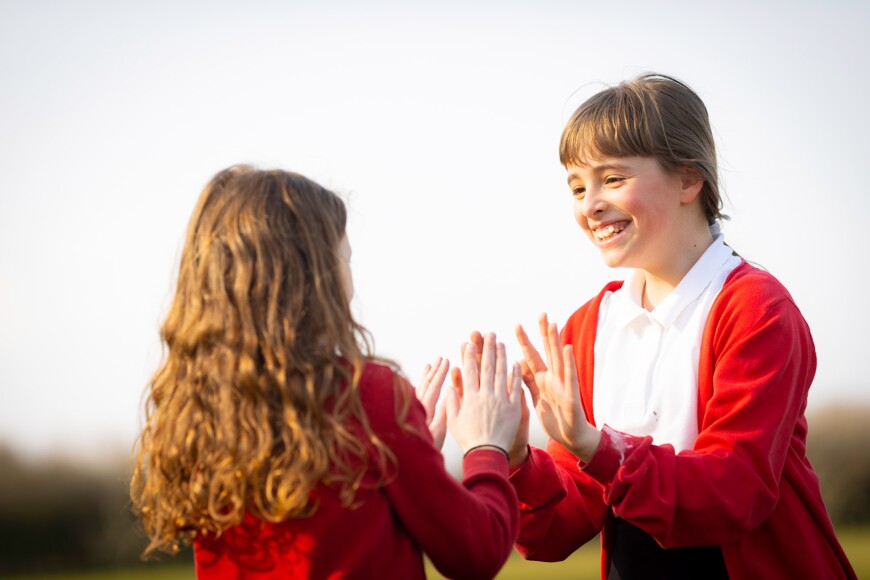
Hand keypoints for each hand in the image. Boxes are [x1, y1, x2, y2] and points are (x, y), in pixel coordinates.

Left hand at [415, 356, 449, 449]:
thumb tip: (447, 395)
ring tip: (430, 364)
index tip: (447, 361)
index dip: (441, 373)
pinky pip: (413, 394)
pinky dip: (418, 385)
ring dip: (425, 376)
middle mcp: (414, 407)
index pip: (433, 387)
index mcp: (423, 411)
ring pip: (418, 387)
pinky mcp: (406, 414)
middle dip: (434, 370)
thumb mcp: (437, 434)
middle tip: (440, 358)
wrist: (404, 461)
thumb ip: (442, 414)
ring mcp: (408, 410)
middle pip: (425, 384)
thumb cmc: (424, 450)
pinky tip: (419, 383)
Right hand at [446, 333, 522, 453]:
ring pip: (502, 373)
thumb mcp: (453, 421)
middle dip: (487, 348)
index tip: (469, 343)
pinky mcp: (513, 408)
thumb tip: (451, 386)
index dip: (469, 355)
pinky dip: (516, 374)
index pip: (469, 371)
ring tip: (502, 342)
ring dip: (502, 356)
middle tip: (489, 334)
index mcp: (470, 398)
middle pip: (487, 367)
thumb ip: (452, 402)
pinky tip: (517, 362)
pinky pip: (515, 388)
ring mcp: (500, 401)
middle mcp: (485, 396)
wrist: (487, 454)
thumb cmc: (468, 439)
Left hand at [516, 313, 599, 461]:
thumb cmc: (555, 418)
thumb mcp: (537, 397)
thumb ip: (529, 380)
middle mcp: (554, 378)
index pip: (532, 356)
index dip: (525, 341)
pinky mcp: (571, 396)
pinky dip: (568, 363)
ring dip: (556, 342)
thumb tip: (518, 363)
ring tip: (553, 324)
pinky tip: (567, 349)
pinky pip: (570, 378)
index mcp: (543, 379)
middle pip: (547, 352)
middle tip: (541, 314)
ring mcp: (563, 386)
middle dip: (544, 333)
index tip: (517, 325)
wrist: (570, 438)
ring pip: (559, 360)